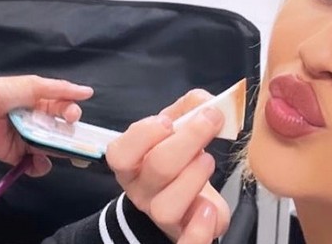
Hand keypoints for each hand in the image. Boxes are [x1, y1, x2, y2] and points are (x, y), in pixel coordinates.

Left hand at [0, 75, 92, 176]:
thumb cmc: (6, 92)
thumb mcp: (35, 86)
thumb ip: (62, 89)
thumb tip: (88, 92)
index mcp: (45, 105)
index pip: (66, 112)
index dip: (72, 115)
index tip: (72, 117)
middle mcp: (40, 124)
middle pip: (63, 135)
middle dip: (69, 140)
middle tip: (70, 142)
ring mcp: (30, 140)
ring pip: (52, 152)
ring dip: (55, 154)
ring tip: (46, 150)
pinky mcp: (18, 155)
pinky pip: (35, 165)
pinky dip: (38, 167)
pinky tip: (36, 161)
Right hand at [106, 90, 230, 243]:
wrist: (184, 198)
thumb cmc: (176, 156)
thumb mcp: (177, 127)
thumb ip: (191, 107)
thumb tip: (207, 102)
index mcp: (130, 163)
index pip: (120, 153)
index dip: (145, 134)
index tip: (168, 121)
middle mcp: (140, 191)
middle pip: (156, 169)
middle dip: (187, 141)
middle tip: (210, 120)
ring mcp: (160, 215)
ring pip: (167, 206)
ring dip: (194, 177)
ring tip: (208, 158)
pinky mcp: (184, 233)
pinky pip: (187, 241)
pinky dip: (200, 229)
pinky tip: (210, 206)